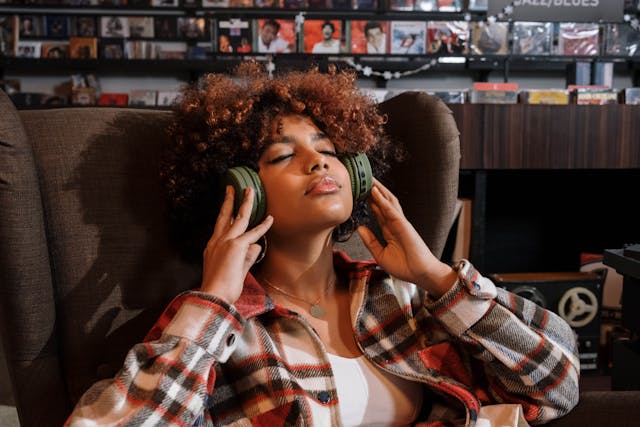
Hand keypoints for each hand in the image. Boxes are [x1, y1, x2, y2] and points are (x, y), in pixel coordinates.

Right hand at [199, 185, 272, 303]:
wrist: (214, 296)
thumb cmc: (221, 288)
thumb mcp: (233, 269)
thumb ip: (245, 257)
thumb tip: (256, 246)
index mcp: (212, 247)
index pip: (219, 226)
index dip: (224, 215)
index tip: (227, 206)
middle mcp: (217, 241)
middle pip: (224, 215)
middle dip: (228, 200)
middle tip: (231, 188)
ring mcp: (226, 242)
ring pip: (239, 217)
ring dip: (246, 203)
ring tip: (250, 191)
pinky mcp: (237, 246)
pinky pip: (253, 233)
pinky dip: (263, 226)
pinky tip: (270, 219)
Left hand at [357, 179, 455, 297]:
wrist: (420, 274)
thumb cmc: (404, 267)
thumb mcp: (380, 255)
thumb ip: (370, 241)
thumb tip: (359, 228)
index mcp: (390, 230)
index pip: (378, 211)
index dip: (369, 200)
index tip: (359, 191)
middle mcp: (395, 223)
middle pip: (383, 202)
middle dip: (373, 190)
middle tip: (362, 178)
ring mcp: (400, 223)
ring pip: (388, 201)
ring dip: (378, 189)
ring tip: (368, 178)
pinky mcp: (404, 226)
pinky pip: (391, 210)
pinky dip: (383, 200)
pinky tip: (375, 192)